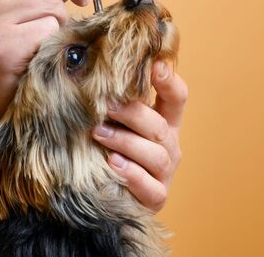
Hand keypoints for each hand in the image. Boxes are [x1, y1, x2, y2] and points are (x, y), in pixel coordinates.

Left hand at [92, 61, 187, 211]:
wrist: (108, 195)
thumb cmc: (106, 150)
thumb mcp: (111, 122)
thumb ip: (109, 101)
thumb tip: (87, 67)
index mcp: (164, 123)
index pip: (176, 98)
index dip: (169, 81)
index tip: (155, 65)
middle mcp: (169, 146)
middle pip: (160, 126)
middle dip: (133, 113)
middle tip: (105, 105)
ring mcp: (164, 173)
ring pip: (155, 155)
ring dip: (126, 142)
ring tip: (98, 133)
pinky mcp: (155, 197)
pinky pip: (150, 186)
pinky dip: (132, 174)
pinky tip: (113, 164)